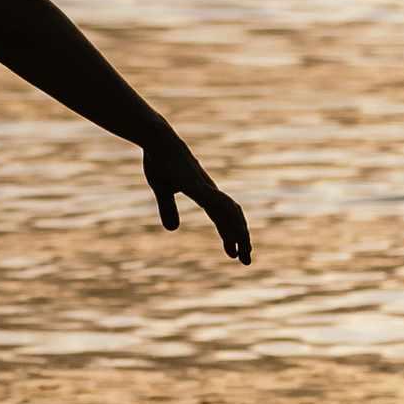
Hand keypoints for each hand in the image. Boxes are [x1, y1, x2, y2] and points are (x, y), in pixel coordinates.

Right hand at [143, 137, 250, 263]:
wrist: (157, 141)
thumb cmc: (160, 161)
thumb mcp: (162, 191)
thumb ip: (168, 209)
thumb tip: (173, 229)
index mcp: (204, 193)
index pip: (223, 217)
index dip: (230, 235)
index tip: (234, 254)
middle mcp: (210, 192)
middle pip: (233, 218)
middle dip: (241, 239)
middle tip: (246, 261)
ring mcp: (206, 188)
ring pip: (230, 213)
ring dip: (239, 233)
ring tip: (242, 253)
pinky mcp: (198, 185)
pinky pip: (218, 204)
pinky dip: (229, 218)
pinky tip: (234, 231)